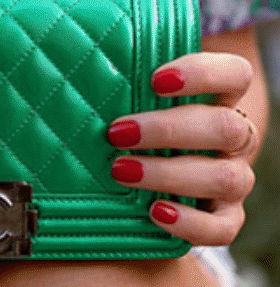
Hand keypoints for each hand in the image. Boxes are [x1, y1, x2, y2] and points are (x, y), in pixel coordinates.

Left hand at [107, 52, 260, 245]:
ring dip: (170, 174)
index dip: (203, 73)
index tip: (156, 79)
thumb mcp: (130, 101)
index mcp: (220, 100)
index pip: (235, 75)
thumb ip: (114, 83)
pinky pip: (222, 227)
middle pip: (226, 128)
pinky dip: (190, 222)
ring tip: (121, 170)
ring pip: (225, 177)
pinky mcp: (223, 217)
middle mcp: (234, 139)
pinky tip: (155, 212)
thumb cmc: (138, 127)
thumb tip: (52, 58)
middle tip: (117, 133)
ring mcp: (233, 179)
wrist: (155, 177)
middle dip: (169, 130)